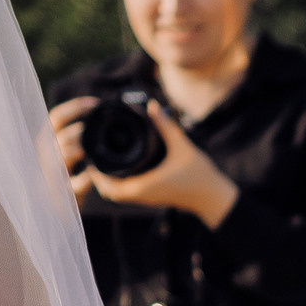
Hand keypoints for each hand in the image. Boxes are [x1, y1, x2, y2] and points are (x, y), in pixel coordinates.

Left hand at [53, 96, 238, 225]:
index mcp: (144, 187)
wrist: (214, 198)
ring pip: (117, 194)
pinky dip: (119, 183)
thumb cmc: (200, 175)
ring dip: (107, 180)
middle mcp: (142, 196)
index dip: (95, 173)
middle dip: (97, 176)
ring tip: (102, 159)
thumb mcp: (182, 146)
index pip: (108, 186)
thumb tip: (151, 106)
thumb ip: (166, 126)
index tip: (91, 154)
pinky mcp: (152, 197)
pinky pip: (128, 192)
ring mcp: (146, 198)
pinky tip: (120, 167)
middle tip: (93, 154)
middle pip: (108, 192)